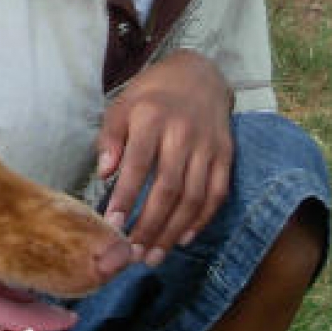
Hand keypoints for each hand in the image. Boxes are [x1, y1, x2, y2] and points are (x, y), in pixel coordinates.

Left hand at [97, 49, 233, 266]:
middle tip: (133, 253)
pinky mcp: (226, 155)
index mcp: (152, 119)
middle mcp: (183, 133)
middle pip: (168, 188)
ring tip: (154, 256)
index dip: (125, 199)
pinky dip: (201, 220)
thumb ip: (110, 139)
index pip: (138, 165)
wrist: (200, 75)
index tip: (112, 226)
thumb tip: (105, 173)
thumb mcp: (122, 105)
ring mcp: (208, 146)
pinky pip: (217, 194)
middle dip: (150, 226)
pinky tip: (183, 238)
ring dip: (173, 231)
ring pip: (193, 197)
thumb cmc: (152, 96)